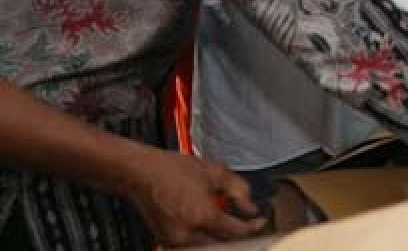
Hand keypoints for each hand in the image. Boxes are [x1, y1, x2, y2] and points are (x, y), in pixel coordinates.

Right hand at [118, 145, 264, 246]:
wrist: (142, 173)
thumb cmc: (173, 170)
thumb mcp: (215, 172)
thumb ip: (239, 190)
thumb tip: (251, 207)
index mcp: (202, 216)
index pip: (236, 232)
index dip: (253, 227)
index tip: (260, 221)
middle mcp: (188, 233)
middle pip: (223, 244)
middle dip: (238, 235)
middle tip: (248, 223)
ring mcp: (175, 240)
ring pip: (209, 247)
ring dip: (222, 238)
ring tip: (230, 223)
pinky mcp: (166, 241)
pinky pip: (193, 245)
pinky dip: (206, 238)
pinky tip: (211, 225)